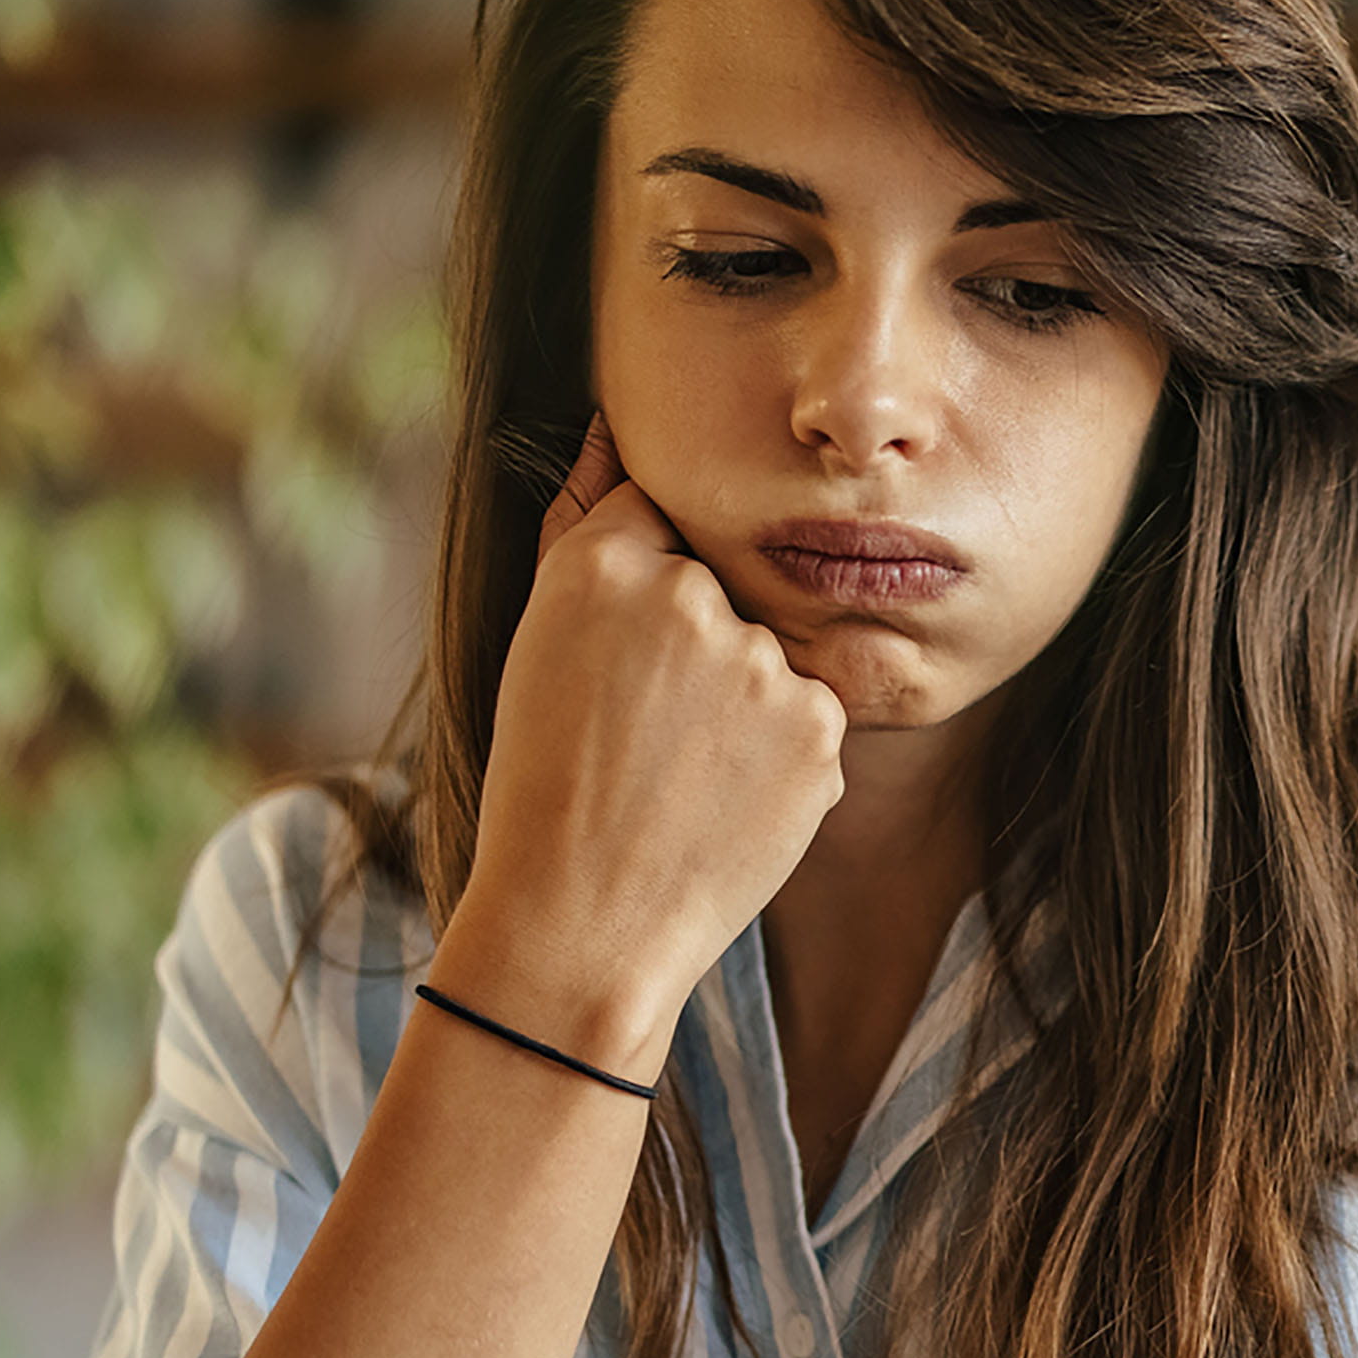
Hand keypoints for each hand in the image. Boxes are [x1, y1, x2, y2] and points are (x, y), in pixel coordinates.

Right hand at [437, 411, 846, 1069]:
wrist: (581, 927)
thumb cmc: (545, 787)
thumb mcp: (539, 645)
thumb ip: (584, 525)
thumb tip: (606, 431)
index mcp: (601, 564)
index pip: (657, 519)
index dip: (646, 594)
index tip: (629, 661)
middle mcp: (685, 596)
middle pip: (722, 591)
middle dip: (697, 655)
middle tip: (645, 743)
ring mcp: (759, 662)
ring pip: (771, 656)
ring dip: (743, 706)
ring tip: (680, 780)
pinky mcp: (818, 727)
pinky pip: (812, 718)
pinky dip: (781, 759)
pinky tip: (724, 805)